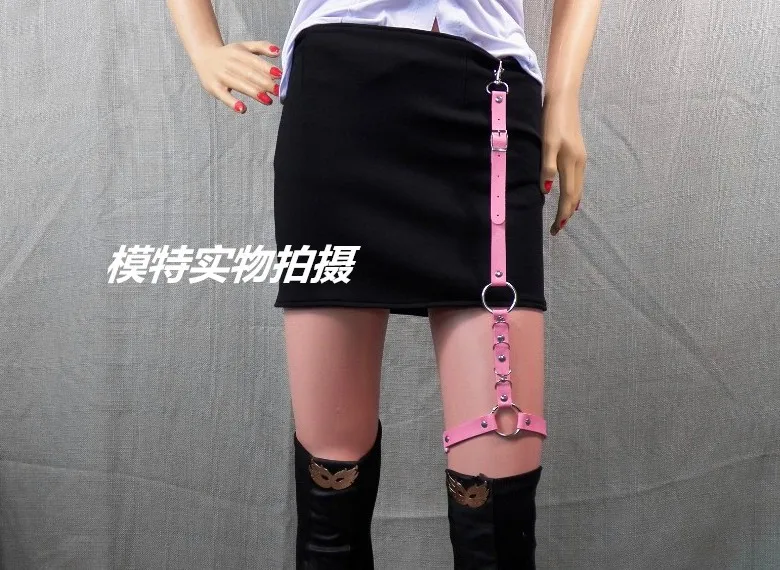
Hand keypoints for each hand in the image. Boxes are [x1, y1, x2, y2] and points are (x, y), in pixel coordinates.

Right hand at [192, 40, 281, 113]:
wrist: (204, 55)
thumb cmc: (230, 54)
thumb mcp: (244, 46)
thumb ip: (262, 46)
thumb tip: (278, 51)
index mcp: (238, 52)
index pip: (254, 61)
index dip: (267, 68)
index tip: (280, 75)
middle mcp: (229, 63)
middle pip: (249, 74)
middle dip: (265, 83)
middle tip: (278, 92)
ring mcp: (221, 75)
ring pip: (239, 84)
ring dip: (254, 93)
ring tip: (268, 101)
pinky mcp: (213, 87)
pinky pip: (224, 96)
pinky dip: (232, 103)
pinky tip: (242, 109)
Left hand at [539, 90, 585, 234]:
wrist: (564, 99)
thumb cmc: (552, 120)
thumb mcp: (547, 143)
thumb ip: (547, 166)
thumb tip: (546, 190)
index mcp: (571, 163)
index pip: (568, 196)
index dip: (562, 214)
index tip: (555, 229)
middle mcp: (579, 163)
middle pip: (575, 195)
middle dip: (567, 213)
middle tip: (557, 228)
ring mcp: (580, 158)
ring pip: (578, 188)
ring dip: (571, 204)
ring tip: (564, 217)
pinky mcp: (578, 153)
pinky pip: (578, 179)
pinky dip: (574, 192)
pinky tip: (571, 195)